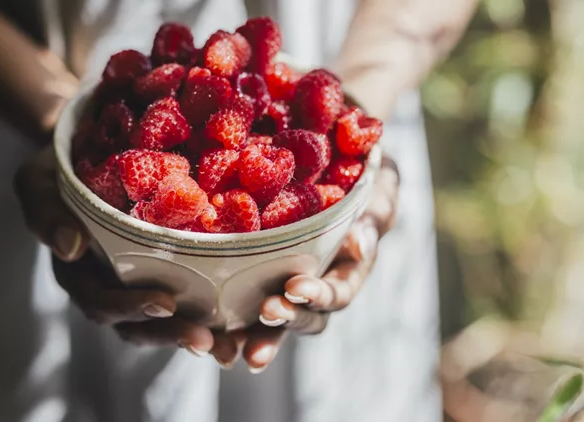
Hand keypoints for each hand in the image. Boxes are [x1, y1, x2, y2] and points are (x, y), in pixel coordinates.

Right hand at [14, 146, 220, 354]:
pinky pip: (189, 302)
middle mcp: (108, 287)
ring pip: (165, 323)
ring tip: (230, 346)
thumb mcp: (38, 180)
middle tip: (206, 340)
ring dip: (196, 336)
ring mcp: (137, 284)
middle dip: (171, 334)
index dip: (131, 308)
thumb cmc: (62, 166)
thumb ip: (46, 211)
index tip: (166, 302)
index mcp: (78, 274)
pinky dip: (213, 317)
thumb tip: (70, 247)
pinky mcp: (168, 273)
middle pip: (137, 325)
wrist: (91, 150)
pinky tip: (243, 325)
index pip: (101, 302)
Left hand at [212, 155, 399, 371]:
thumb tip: (358, 242)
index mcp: (347, 270)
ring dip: (256, 336)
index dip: (319, 295)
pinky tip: (206, 336)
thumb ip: (377, 211)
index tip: (296, 285)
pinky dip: (226, 327)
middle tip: (267, 311)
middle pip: (304, 317)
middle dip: (286, 318)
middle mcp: (316, 286)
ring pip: (272, 322)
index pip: (337, 292)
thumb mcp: (377, 184)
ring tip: (234, 347)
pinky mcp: (253, 278)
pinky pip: (240, 308)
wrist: (329, 160)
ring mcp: (284, 286)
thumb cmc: (359, 173)